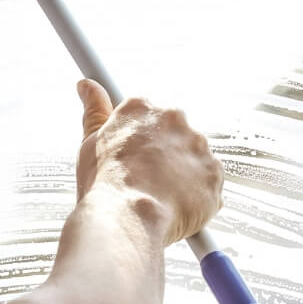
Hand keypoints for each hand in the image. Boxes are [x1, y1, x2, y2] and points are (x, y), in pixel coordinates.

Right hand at [75, 79, 224, 246]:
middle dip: (161, 152)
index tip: (132, 150)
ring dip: (180, 172)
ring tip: (155, 194)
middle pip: (171, 133)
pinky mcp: (215, 173)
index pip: (143, 113)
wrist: (129, 216)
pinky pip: (208, 182)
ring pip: (191, 157)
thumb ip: (94, 110)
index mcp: (141, 109)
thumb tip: (88, 87)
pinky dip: (195, 193)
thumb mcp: (90, 142)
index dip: (137, 136)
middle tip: (141, 176)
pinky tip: (171, 204)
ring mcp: (197, 146)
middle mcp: (173, 120)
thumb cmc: (107, 182)